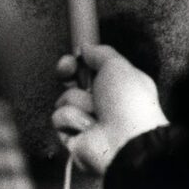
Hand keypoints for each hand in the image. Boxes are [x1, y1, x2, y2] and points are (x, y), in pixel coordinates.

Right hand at [52, 45, 168, 174]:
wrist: (125, 141)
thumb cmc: (129, 103)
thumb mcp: (118, 66)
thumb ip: (100, 52)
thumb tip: (86, 47)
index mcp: (116, 85)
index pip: (90, 68)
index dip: (80, 60)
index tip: (75, 54)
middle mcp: (101, 103)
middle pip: (72, 81)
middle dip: (68, 73)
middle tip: (68, 71)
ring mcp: (87, 120)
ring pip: (65, 98)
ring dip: (77, 101)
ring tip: (93, 111)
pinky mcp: (73, 137)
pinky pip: (59, 118)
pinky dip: (72, 119)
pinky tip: (87, 127)